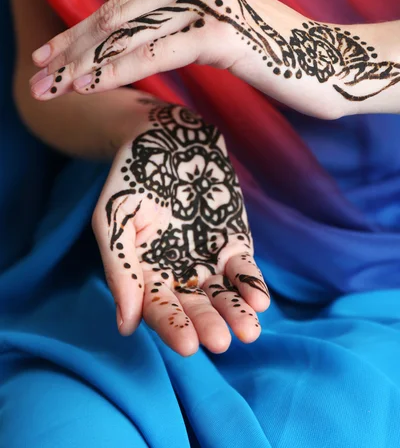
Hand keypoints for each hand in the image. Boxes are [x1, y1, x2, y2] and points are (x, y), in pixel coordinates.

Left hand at [30, 0, 398, 117]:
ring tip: (50, 87)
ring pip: (130, 34)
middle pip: (116, 18)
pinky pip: (160, 52)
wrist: (328, 63)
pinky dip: (120, 68)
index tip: (46, 58)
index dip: (77, 33)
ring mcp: (209, 2)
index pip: (119, 6)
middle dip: (70, 49)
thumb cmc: (271, 50)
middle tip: (36, 77)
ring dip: (84, 63)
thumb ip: (157, 6)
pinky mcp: (223, 33)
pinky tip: (88, 84)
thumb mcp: (208, 21)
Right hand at [92, 100, 269, 355]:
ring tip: (248, 331)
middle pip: (195, 307)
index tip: (188, 345)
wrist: (167, 138)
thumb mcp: (114, 219)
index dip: (173, 326)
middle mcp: (179, 272)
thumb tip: (126, 325)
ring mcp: (208, 258)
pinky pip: (244, 270)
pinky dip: (252, 285)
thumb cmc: (133, 178)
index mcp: (146, 272)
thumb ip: (120, 268)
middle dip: (208, 324)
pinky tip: (260, 301)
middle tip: (219, 342)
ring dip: (236, 313)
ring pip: (223, 294)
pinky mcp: (234, 242)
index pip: (159, 308)